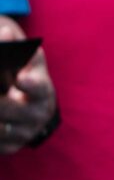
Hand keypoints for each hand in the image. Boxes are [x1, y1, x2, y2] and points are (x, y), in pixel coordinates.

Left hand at [0, 17, 53, 155]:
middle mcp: (38, 114)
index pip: (38, 88)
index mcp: (43, 90)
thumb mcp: (26, 58)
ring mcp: (25, 132)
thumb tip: (4, 33)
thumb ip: (13, 43)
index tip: (20, 79)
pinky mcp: (12, 146)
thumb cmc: (25, 75)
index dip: (29, 84)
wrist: (35, 108)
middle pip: (7, 108)